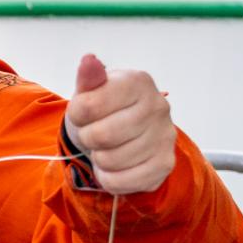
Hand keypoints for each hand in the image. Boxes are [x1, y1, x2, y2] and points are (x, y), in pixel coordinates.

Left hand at [64, 53, 176, 194]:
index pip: (89, 106)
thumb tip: (88, 61)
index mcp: (138, 81)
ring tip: (107, 148)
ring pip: (110, 160)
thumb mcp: (91, 91)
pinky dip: (108, 178)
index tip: (83, 113)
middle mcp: (158, 106)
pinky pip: (120, 181)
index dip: (77, 115)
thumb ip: (88, 79)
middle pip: (101, 136)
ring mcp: (165, 136)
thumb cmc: (104, 110)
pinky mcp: (165, 164)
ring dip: (99, 159)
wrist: (126, 135)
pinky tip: (115, 165)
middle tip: (95, 133)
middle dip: (88, 138)